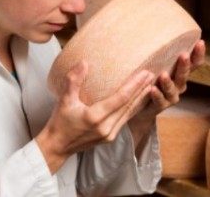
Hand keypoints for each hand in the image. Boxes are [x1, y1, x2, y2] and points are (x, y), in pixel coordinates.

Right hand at [37, 61, 154, 173]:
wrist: (57, 146)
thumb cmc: (59, 123)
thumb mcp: (64, 100)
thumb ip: (73, 81)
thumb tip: (84, 63)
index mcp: (95, 117)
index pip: (120, 99)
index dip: (134, 85)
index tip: (144, 74)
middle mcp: (105, 127)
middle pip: (129, 106)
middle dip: (141, 89)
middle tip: (152, 74)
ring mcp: (109, 134)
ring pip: (128, 114)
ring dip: (140, 99)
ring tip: (149, 85)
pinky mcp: (109, 137)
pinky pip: (124, 120)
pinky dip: (132, 108)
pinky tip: (137, 100)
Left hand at [128, 40, 206, 151]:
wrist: (140, 108)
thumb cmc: (150, 80)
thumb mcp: (156, 65)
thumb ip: (158, 53)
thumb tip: (152, 28)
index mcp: (180, 74)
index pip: (194, 64)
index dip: (198, 55)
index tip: (200, 42)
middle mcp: (178, 85)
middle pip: (184, 75)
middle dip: (184, 66)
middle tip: (183, 55)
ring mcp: (170, 96)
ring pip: (172, 89)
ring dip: (168, 82)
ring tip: (163, 75)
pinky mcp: (159, 106)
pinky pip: (159, 101)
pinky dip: (156, 95)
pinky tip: (152, 89)